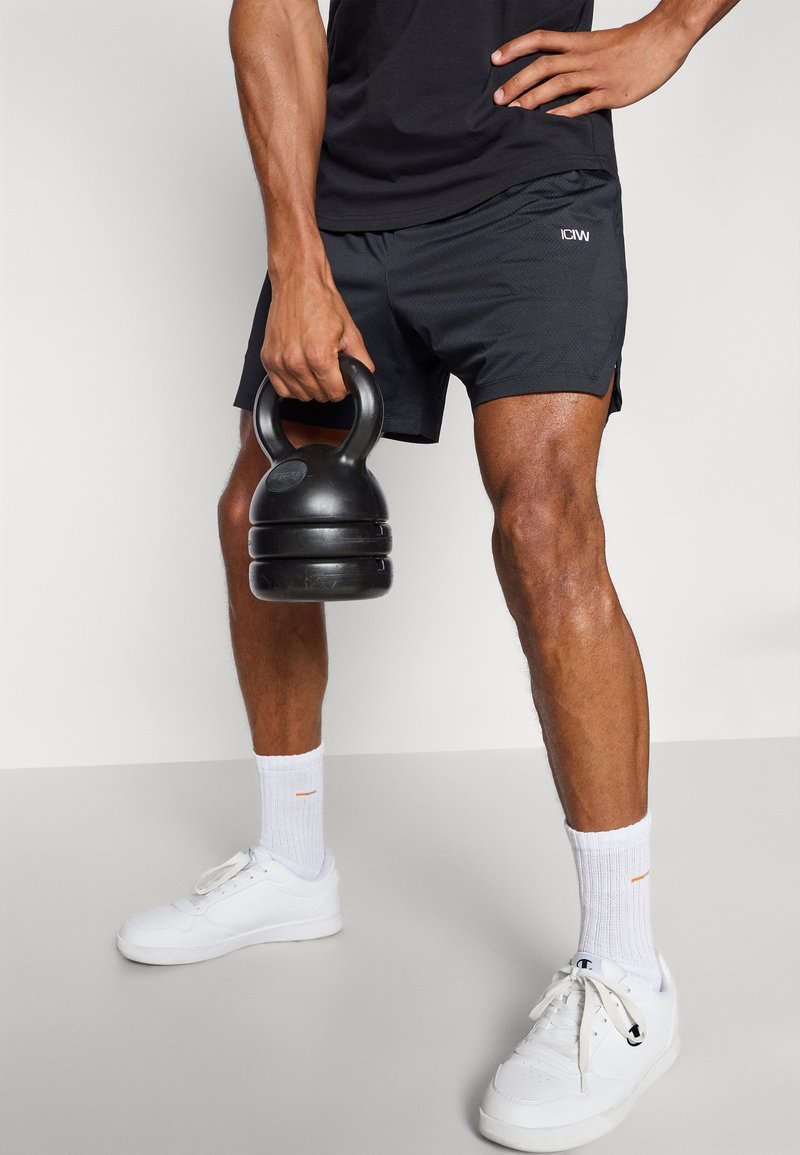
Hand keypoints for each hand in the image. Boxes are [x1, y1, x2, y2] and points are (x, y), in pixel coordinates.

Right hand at [261, 264, 374, 402]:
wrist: (298, 282)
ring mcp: (279, 361)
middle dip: (328, 385)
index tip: (342, 376)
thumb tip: (364, 376)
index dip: (343, 386)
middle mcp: (296, 361)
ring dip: (310, 387)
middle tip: (330, 366)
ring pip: (300, 395)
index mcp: (318, 355)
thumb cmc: (320, 301)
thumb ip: (361, 359)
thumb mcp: (350, 330)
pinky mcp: (268, 358)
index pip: (335, 392)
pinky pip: (281, 389)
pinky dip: (292, 386)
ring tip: (315, 367)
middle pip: (318, 395)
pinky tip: (300, 372)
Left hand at [491, 12, 694, 117]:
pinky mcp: (612, 93)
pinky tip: (548, 121)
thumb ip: (580, 56)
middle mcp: (585, 57)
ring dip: (533, 98)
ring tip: (514, 112)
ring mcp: (598, 75)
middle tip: (497, 99)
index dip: (516, 48)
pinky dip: (565, 112)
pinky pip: (584, 103)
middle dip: (517, 82)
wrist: (667, 37)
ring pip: (558, 84)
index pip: (542, 40)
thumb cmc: (637, 43)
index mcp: (581, 42)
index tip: (495, 59)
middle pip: (543, 66)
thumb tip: (561, 72)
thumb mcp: (602, 44)